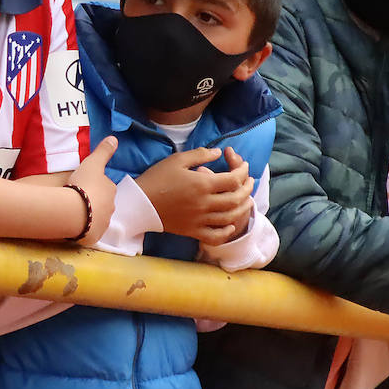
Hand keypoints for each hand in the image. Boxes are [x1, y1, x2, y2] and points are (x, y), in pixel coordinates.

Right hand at [66, 136, 119, 245]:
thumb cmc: (84, 184)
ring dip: (88, 215)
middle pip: (102, 203)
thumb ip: (103, 151)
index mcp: (110, 190)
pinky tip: (73, 225)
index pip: (104, 186)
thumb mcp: (93, 163)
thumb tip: (114, 138)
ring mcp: (103, 223)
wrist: (74, 211)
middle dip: (92, 201)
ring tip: (73, 212)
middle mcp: (110, 207)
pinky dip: (83, 228)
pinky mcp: (94, 237)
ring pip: (96, 218)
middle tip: (77, 198)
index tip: (82, 184)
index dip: (94, 185)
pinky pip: (88, 231)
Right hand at [136, 146, 253, 246]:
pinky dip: (226, 231)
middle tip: (249, 181)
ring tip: (246, 199)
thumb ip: (200, 154)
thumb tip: (219, 152)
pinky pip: (215, 236)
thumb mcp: (178, 159)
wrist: (140, 203)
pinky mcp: (193, 231)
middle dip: (247, 188)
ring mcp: (200, 219)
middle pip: (236, 198)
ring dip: (243, 207)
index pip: (233, 179)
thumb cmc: (157, 178)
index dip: (243, 171)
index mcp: (202, 184)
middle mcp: (205, 203)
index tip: (244, 166)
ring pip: (230, 217)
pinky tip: (229, 224)